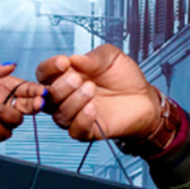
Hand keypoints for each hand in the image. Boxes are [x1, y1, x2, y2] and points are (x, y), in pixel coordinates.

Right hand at [34, 44, 161, 140]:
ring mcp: (76, 115)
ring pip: (59, 115)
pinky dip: (81, 120)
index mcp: (66, 76)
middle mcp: (67, 97)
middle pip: (47, 97)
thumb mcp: (111, 57)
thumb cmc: (124, 77)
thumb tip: (73, 59)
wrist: (145, 98)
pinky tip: (92, 108)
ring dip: (72, 102)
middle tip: (78, 79)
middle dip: (60, 87)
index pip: (44, 74)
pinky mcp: (89, 131)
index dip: (49, 68)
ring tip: (91, 89)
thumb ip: (93, 57)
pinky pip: (75, 131)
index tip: (63, 62)